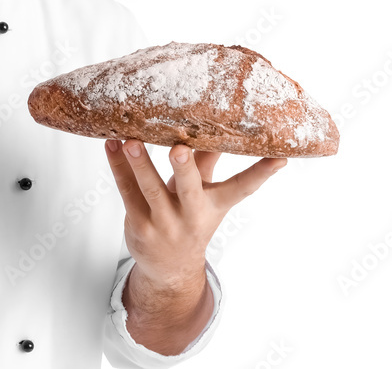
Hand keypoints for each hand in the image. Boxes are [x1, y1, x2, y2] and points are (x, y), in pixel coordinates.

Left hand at [104, 139, 286, 286]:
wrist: (170, 267)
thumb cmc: (188, 216)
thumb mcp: (205, 194)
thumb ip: (206, 160)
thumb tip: (216, 124)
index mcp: (214, 205)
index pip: (242, 188)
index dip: (261, 173)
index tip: (280, 158)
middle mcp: (191, 215)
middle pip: (190, 189)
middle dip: (185, 169)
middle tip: (179, 148)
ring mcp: (163, 222)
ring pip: (150, 189)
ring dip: (139, 164)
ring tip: (130, 141)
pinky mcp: (138, 223)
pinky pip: (126, 190)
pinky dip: (118, 166)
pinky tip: (111, 145)